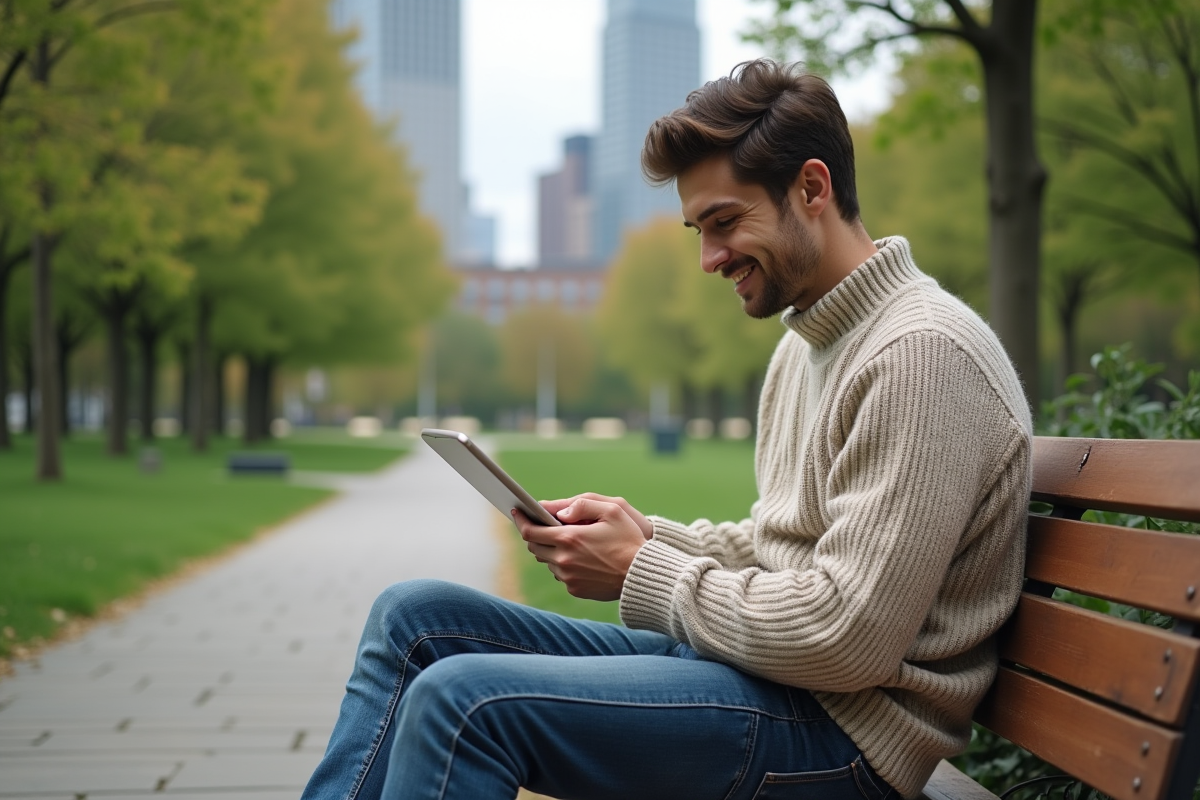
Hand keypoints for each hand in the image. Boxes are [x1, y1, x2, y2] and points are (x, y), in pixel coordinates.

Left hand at [512, 497, 649, 600]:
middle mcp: (563, 560)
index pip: (530, 531)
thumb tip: (555, 511)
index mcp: (569, 538)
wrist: (642, 575)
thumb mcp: (612, 510)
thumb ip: (581, 504)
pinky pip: (560, 574)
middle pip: (534, 547)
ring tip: (567, 540)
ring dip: (550, 549)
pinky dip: (563, 564)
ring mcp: (568, 577)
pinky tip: (580, 557)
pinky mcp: (574, 589)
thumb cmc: (629, 539)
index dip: (521, 521)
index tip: (517, 511)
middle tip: (541, 525)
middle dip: (535, 534)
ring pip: (547, 560)